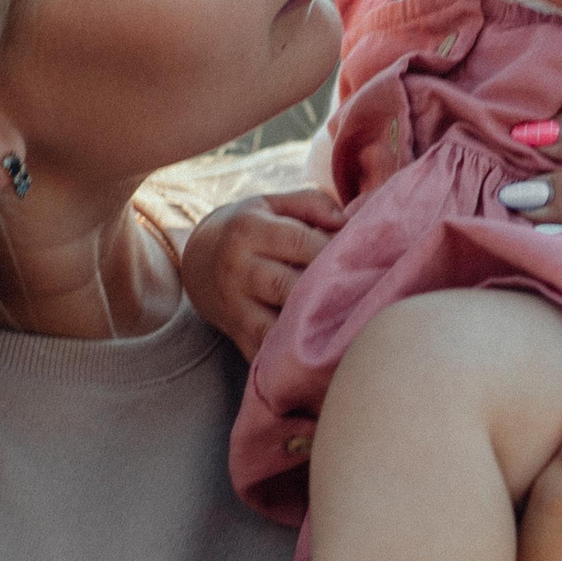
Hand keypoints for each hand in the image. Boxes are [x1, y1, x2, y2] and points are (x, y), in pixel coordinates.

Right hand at [180, 188, 345, 358]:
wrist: (198, 261)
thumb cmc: (248, 228)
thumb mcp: (272, 204)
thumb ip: (311, 203)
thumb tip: (344, 223)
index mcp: (248, 230)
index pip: (300, 241)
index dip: (335, 250)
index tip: (363, 256)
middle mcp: (236, 269)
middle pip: (287, 286)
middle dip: (326, 291)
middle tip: (361, 292)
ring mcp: (234, 306)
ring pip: (275, 326)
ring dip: (309, 329)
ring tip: (345, 325)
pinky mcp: (237, 335)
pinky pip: (267, 353)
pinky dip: (293, 356)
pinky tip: (321, 351)